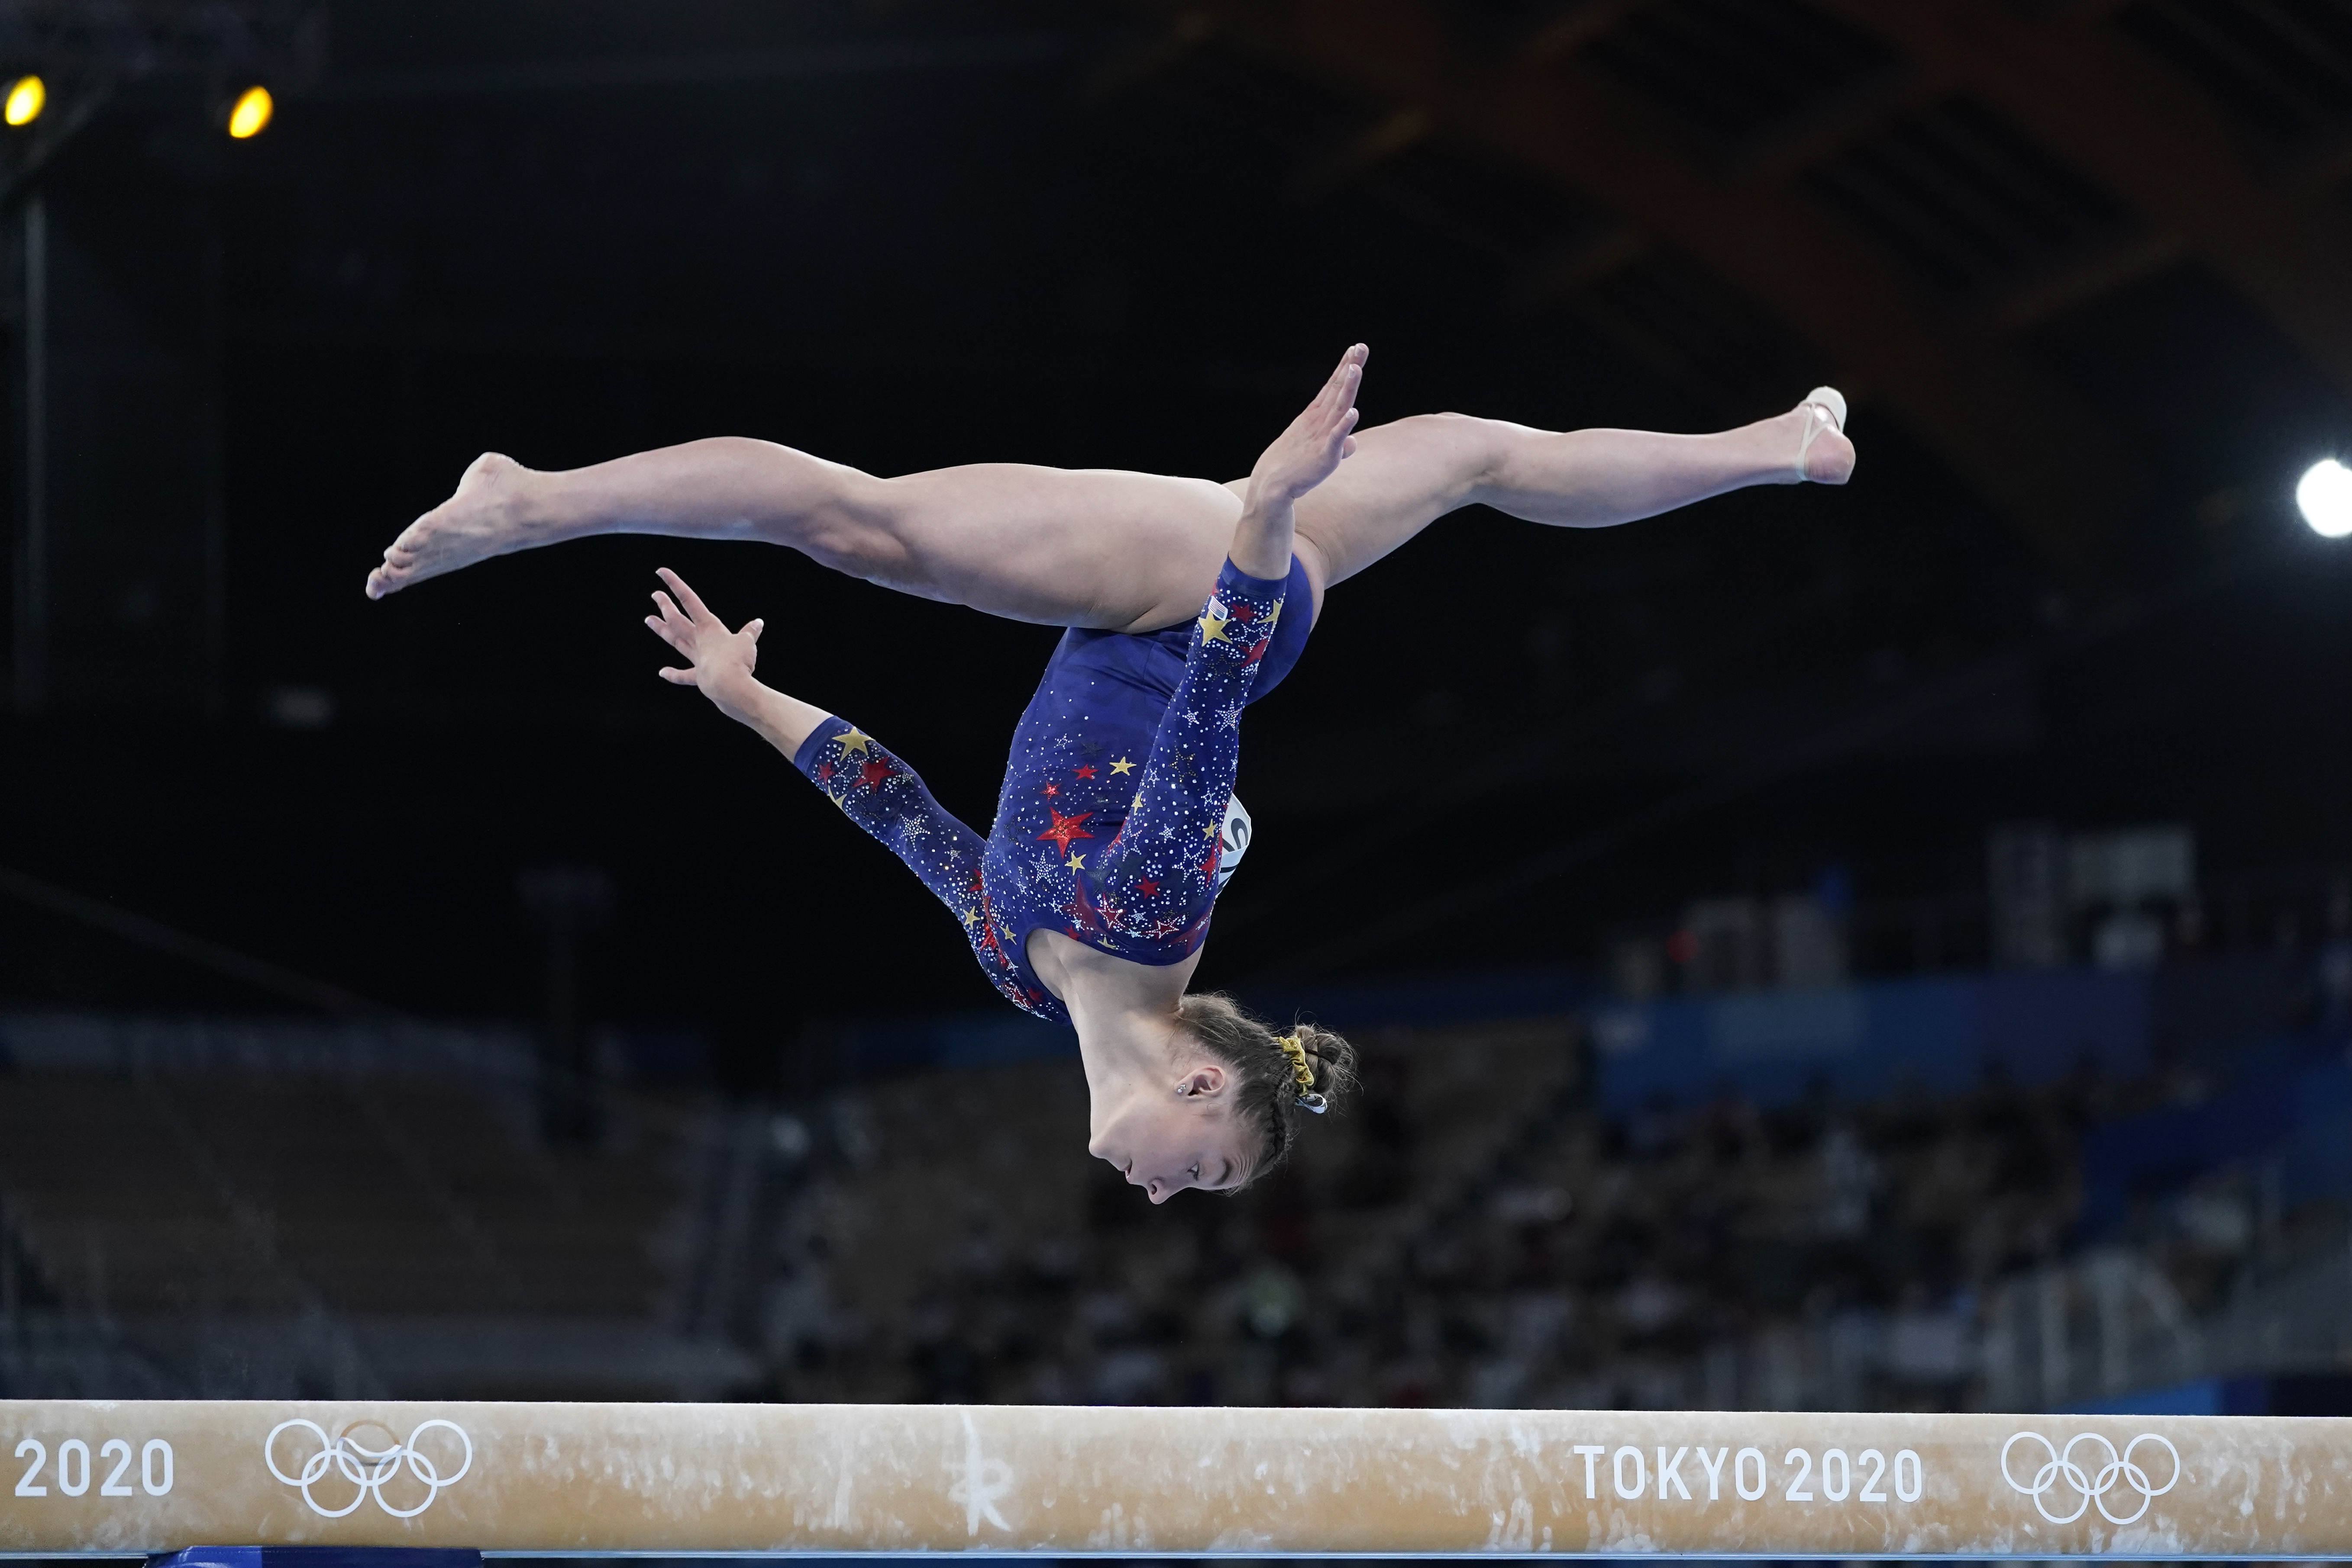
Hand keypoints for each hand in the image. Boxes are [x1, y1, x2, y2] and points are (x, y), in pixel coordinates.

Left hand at [644, 567, 764, 719]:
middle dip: (666, 606)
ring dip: (662, 630)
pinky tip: (663, 672)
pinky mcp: (699, 677)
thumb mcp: (747, 642)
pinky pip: (684, 675)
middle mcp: (699, 640)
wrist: (729, 686)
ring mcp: (697, 658)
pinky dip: (674, 675)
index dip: (675, 584)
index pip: (690, 600)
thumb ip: (750, 632)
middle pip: (678, 619)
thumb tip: (757, 623)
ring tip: (648, 620)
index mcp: (709, 627)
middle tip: (655, 595)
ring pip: (675, 640)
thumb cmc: (737, 661)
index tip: (661, 572)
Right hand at [1245, 343, 1364, 508]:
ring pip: (1338, 408)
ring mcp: (1322, 437)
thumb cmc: (1294, 467)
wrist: (1271, 486)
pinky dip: (1344, 426)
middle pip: (1338, 391)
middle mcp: (1319, 422)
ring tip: (1356, 368)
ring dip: (1347, 388)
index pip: (1333, 389)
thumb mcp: (1319, 451)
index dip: (1344, 368)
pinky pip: (1336, 439)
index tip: (1355, 349)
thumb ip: (1339, 444)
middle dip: (1350, 368)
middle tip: (1360, 346)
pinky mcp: (1325, 456)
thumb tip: (1352, 443)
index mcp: (1316, 417)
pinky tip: (1353, 412)